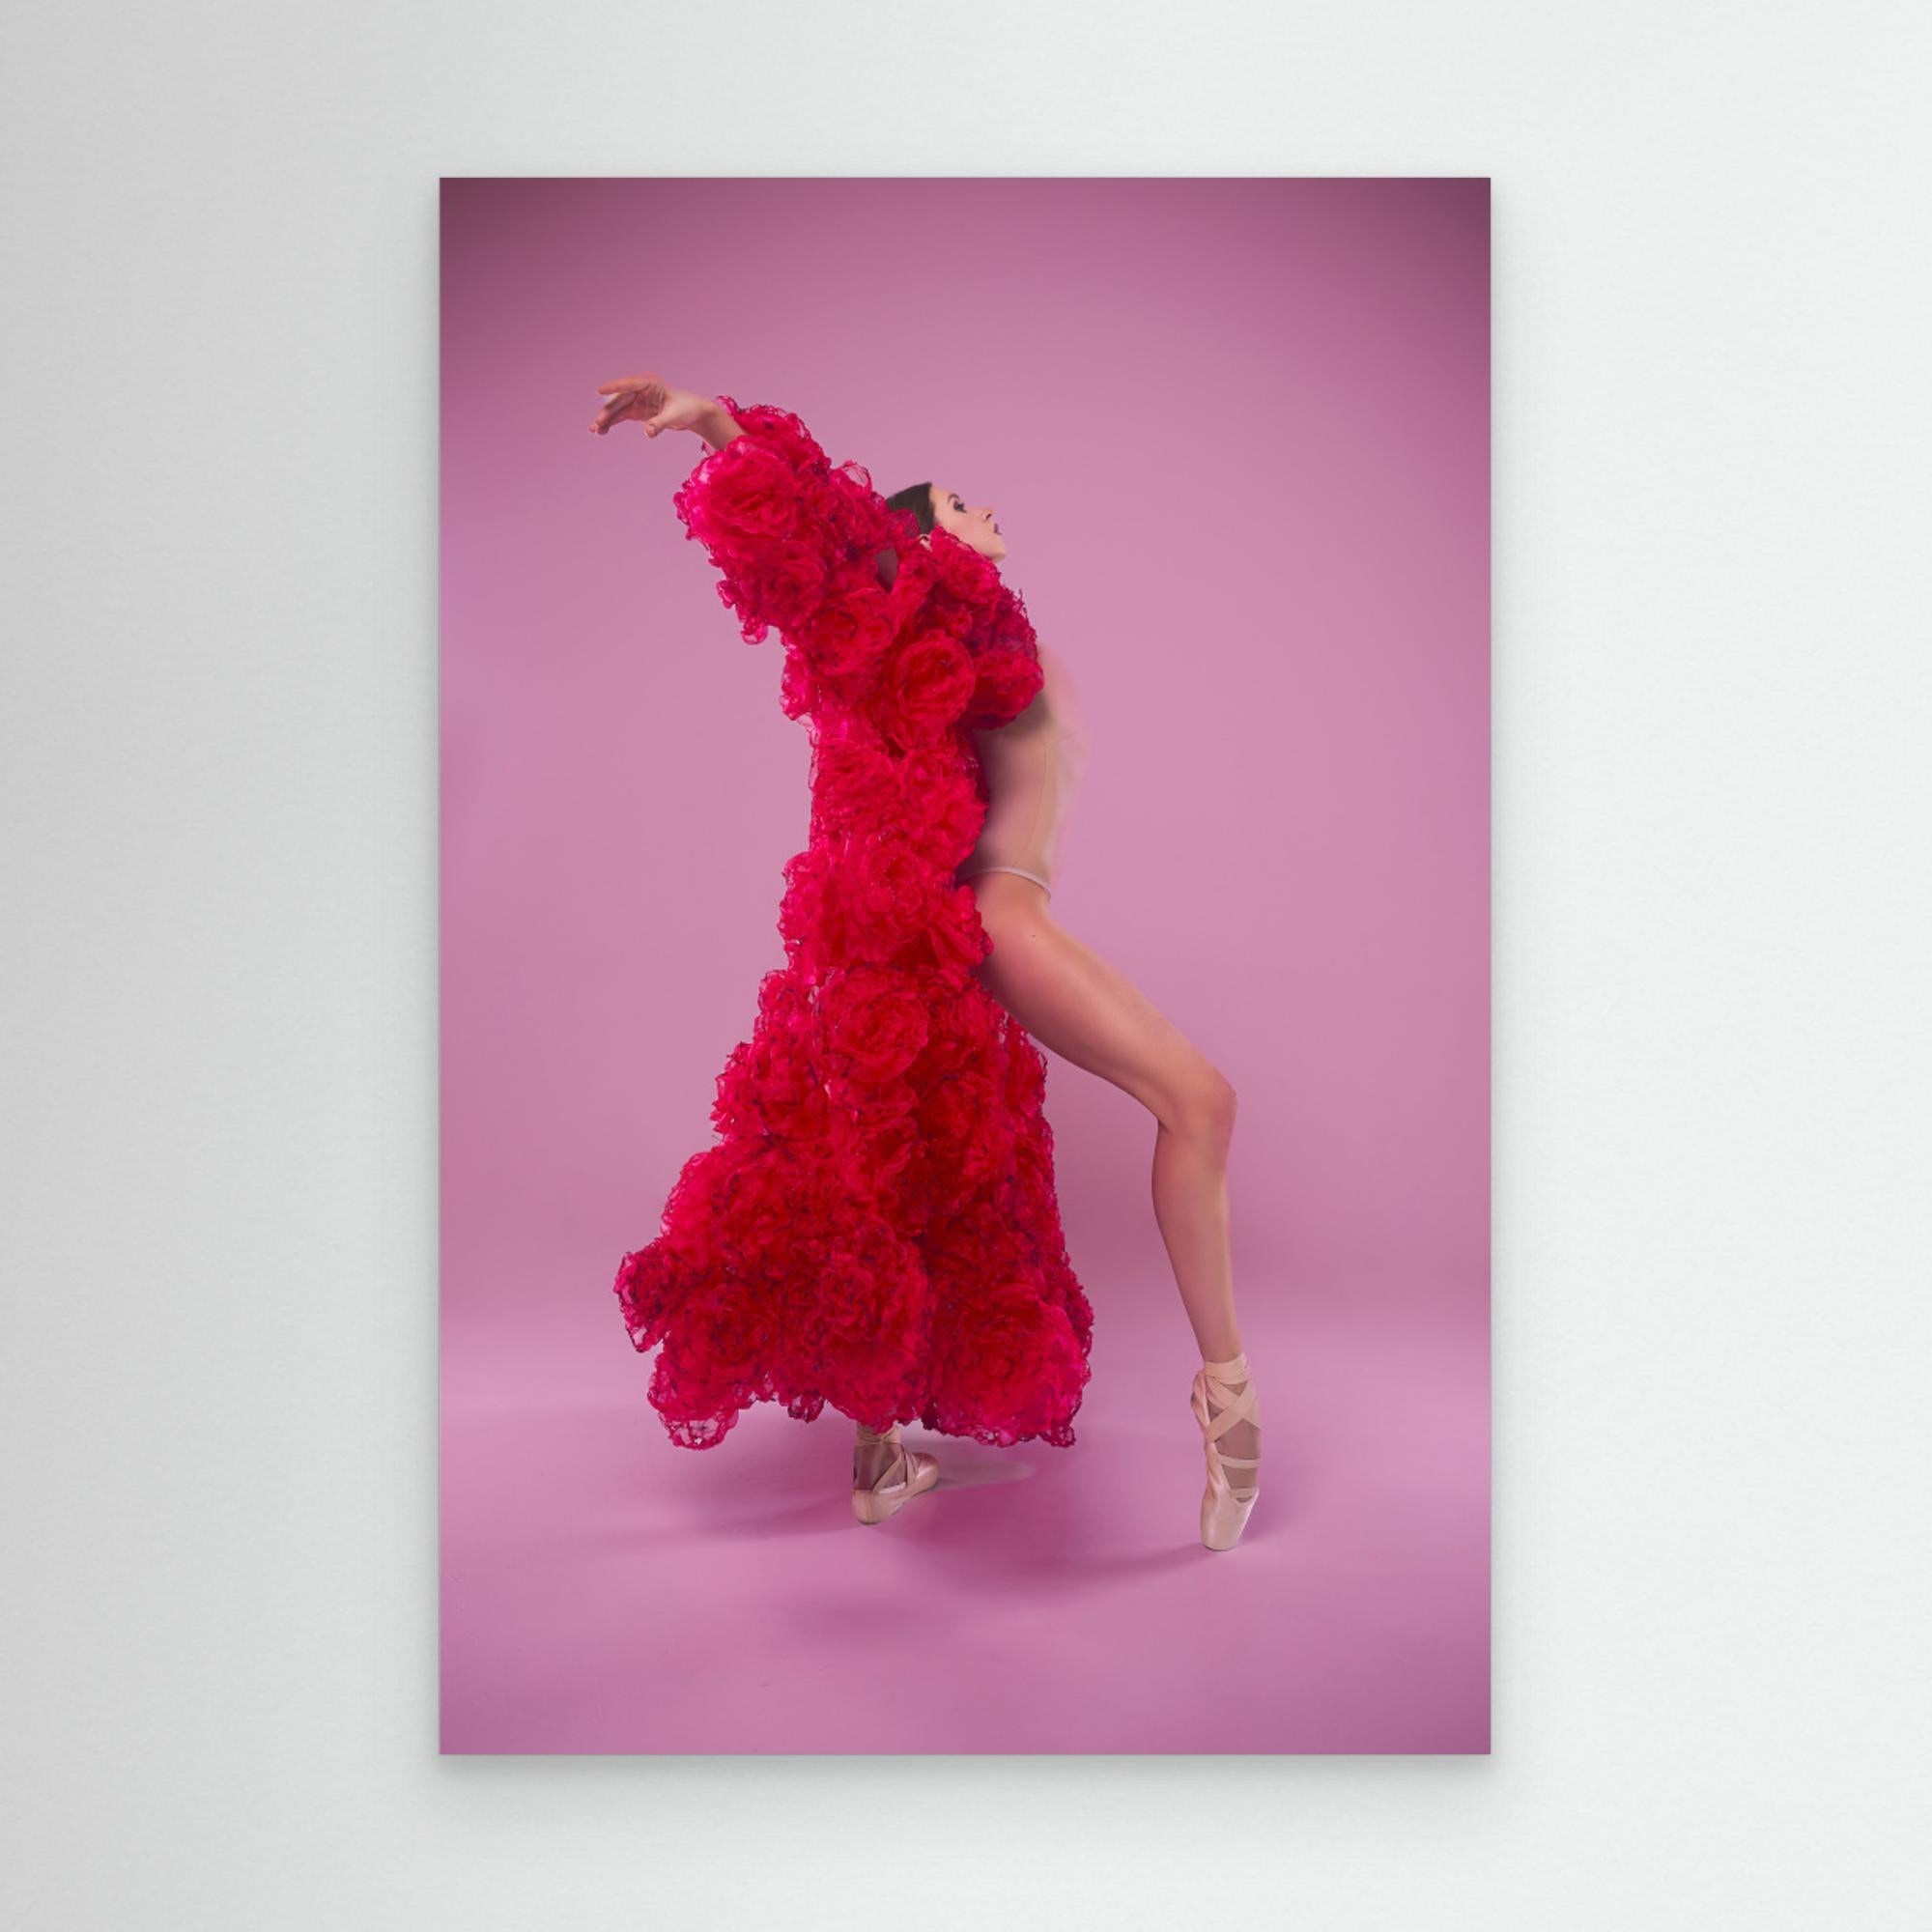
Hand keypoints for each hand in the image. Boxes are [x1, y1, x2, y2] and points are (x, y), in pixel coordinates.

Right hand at [588, 372, 717, 439]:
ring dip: (606, 418)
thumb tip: (647, 433)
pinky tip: (601, 431)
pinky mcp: (637, 411)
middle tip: (598, 423)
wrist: (694, 413)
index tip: (599, 390)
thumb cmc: (687, 409)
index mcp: (649, 383)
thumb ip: (660, 423)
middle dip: (608, 411)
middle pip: (620, 399)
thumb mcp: (675, 416)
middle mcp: (640, 390)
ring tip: (594, 430)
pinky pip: (621, 416)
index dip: (613, 387)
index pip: (628, 384)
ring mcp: (637, 400)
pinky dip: (612, 423)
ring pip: (617, 408)